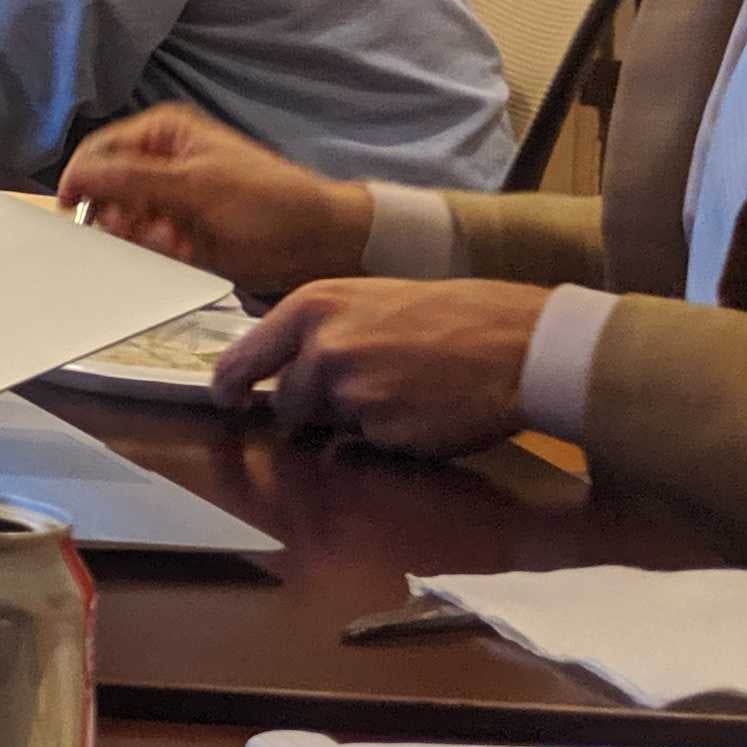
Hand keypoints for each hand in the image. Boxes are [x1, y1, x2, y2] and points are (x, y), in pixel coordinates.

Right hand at [57, 104, 372, 297]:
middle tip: (149, 231)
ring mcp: (168, 199)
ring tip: (177, 243)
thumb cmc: (267, 201)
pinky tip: (187, 253)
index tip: (73, 210)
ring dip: (143, 238)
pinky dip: (159, 253)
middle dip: (122, 215)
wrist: (317, 242)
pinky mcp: (177, 232)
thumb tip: (76, 178)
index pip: (99, 152)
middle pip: (106, 190)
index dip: (82, 180)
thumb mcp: (195, 184)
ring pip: (123, 222)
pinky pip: (145, 246)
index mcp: (161, 134)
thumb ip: (131, 179)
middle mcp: (159, 163)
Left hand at [212, 279, 541, 458]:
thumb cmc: (453, 316)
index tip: (227, 400)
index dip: (230, 385)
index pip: (243, 358)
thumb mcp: (372, 300)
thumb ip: (322, 332)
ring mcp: (350, 393)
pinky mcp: (381, 432)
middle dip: (312, 409)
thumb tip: (287, 370)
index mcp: (312, 307)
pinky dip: (387, 438)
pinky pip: (368, 446)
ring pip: (329, 426)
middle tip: (366, 390)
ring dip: (353, 422)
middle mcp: (321, 349)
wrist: (519, 343)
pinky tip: (423, 411)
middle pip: (287, 403)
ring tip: (405, 391)